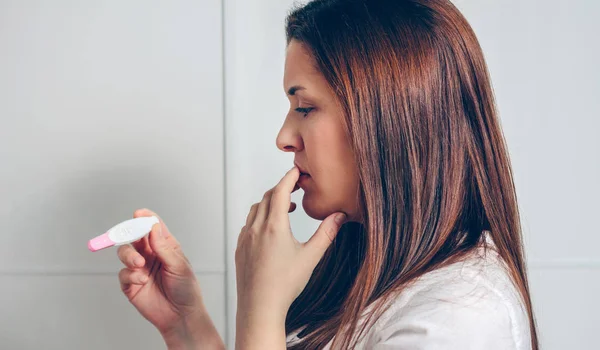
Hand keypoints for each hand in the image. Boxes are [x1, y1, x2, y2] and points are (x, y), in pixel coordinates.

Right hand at [117, 208, 223, 348]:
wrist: (181, 315)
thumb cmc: (185, 289)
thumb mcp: (179, 265)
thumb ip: (164, 247)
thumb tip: (153, 228)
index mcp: (164, 246)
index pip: (152, 227)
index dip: (145, 218)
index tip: (139, 213)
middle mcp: (150, 255)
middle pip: (133, 237)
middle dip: (129, 233)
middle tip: (130, 234)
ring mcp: (139, 268)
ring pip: (124, 253)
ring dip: (129, 255)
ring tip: (140, 264)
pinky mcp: (131, 284)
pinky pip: (123, 274)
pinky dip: (130, 275)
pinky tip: (141, 280)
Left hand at [234, 167, 346, 348]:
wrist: (259, 308)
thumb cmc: (285, 285)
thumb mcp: (311, 257)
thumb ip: (326, 234)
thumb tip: (340, 216)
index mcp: (274, 227)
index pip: (280, 191)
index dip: (289, 178)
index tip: (296, 170)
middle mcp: (256, 228)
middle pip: (267, 197)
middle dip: (281, 188)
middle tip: (295, 187)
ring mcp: (245, 238)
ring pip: (256, 210)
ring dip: (270, 203)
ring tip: (286, 209)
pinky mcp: (240, 249)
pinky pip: (248, 224)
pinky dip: (260, 217)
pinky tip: (270, 229)